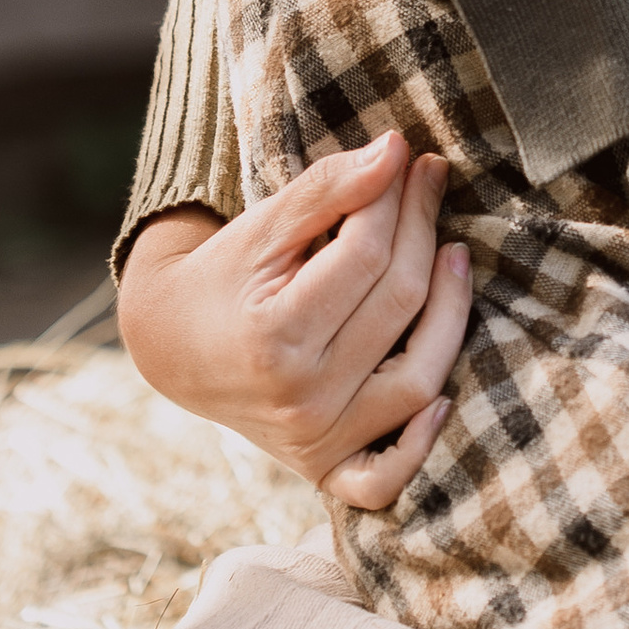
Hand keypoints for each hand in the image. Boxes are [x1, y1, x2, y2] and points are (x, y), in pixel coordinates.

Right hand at [115, 128, 470, 507]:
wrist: (174, 348)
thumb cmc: (223, 278)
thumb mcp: (262, 228)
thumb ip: (326, 190)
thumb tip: (395, 150)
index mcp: (272, 337)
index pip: (365, 256)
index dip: (394, 200)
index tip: (409, 159)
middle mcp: (298, 399)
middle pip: (398, 305)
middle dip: (423, 229)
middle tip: (431, 181)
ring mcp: (316, 441)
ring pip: (417, 378)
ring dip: (453, 312)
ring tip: (454, 255)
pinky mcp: (327, 470)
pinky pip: (387, 478)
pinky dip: (422, 444)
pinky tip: (445, 395)